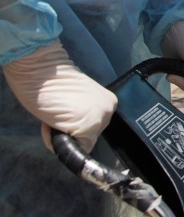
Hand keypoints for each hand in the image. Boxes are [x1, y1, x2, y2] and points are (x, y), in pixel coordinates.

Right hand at [2, 41, 117, 152]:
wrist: (41, 70)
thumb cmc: (50, 82)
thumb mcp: (74, 100)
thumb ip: (81, 113)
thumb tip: (75, 132)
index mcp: (108, 101)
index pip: (94, 127)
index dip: (72, 125)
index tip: (61, 111)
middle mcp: (109, 109)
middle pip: (89, 136)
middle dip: (69, 131)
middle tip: (55, 113)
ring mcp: (101, 117)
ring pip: (80, 143)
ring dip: (61, 135)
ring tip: (52, 115)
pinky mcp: (89, 125)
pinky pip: (73, 147)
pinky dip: (56, 140)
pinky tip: (50, 123)